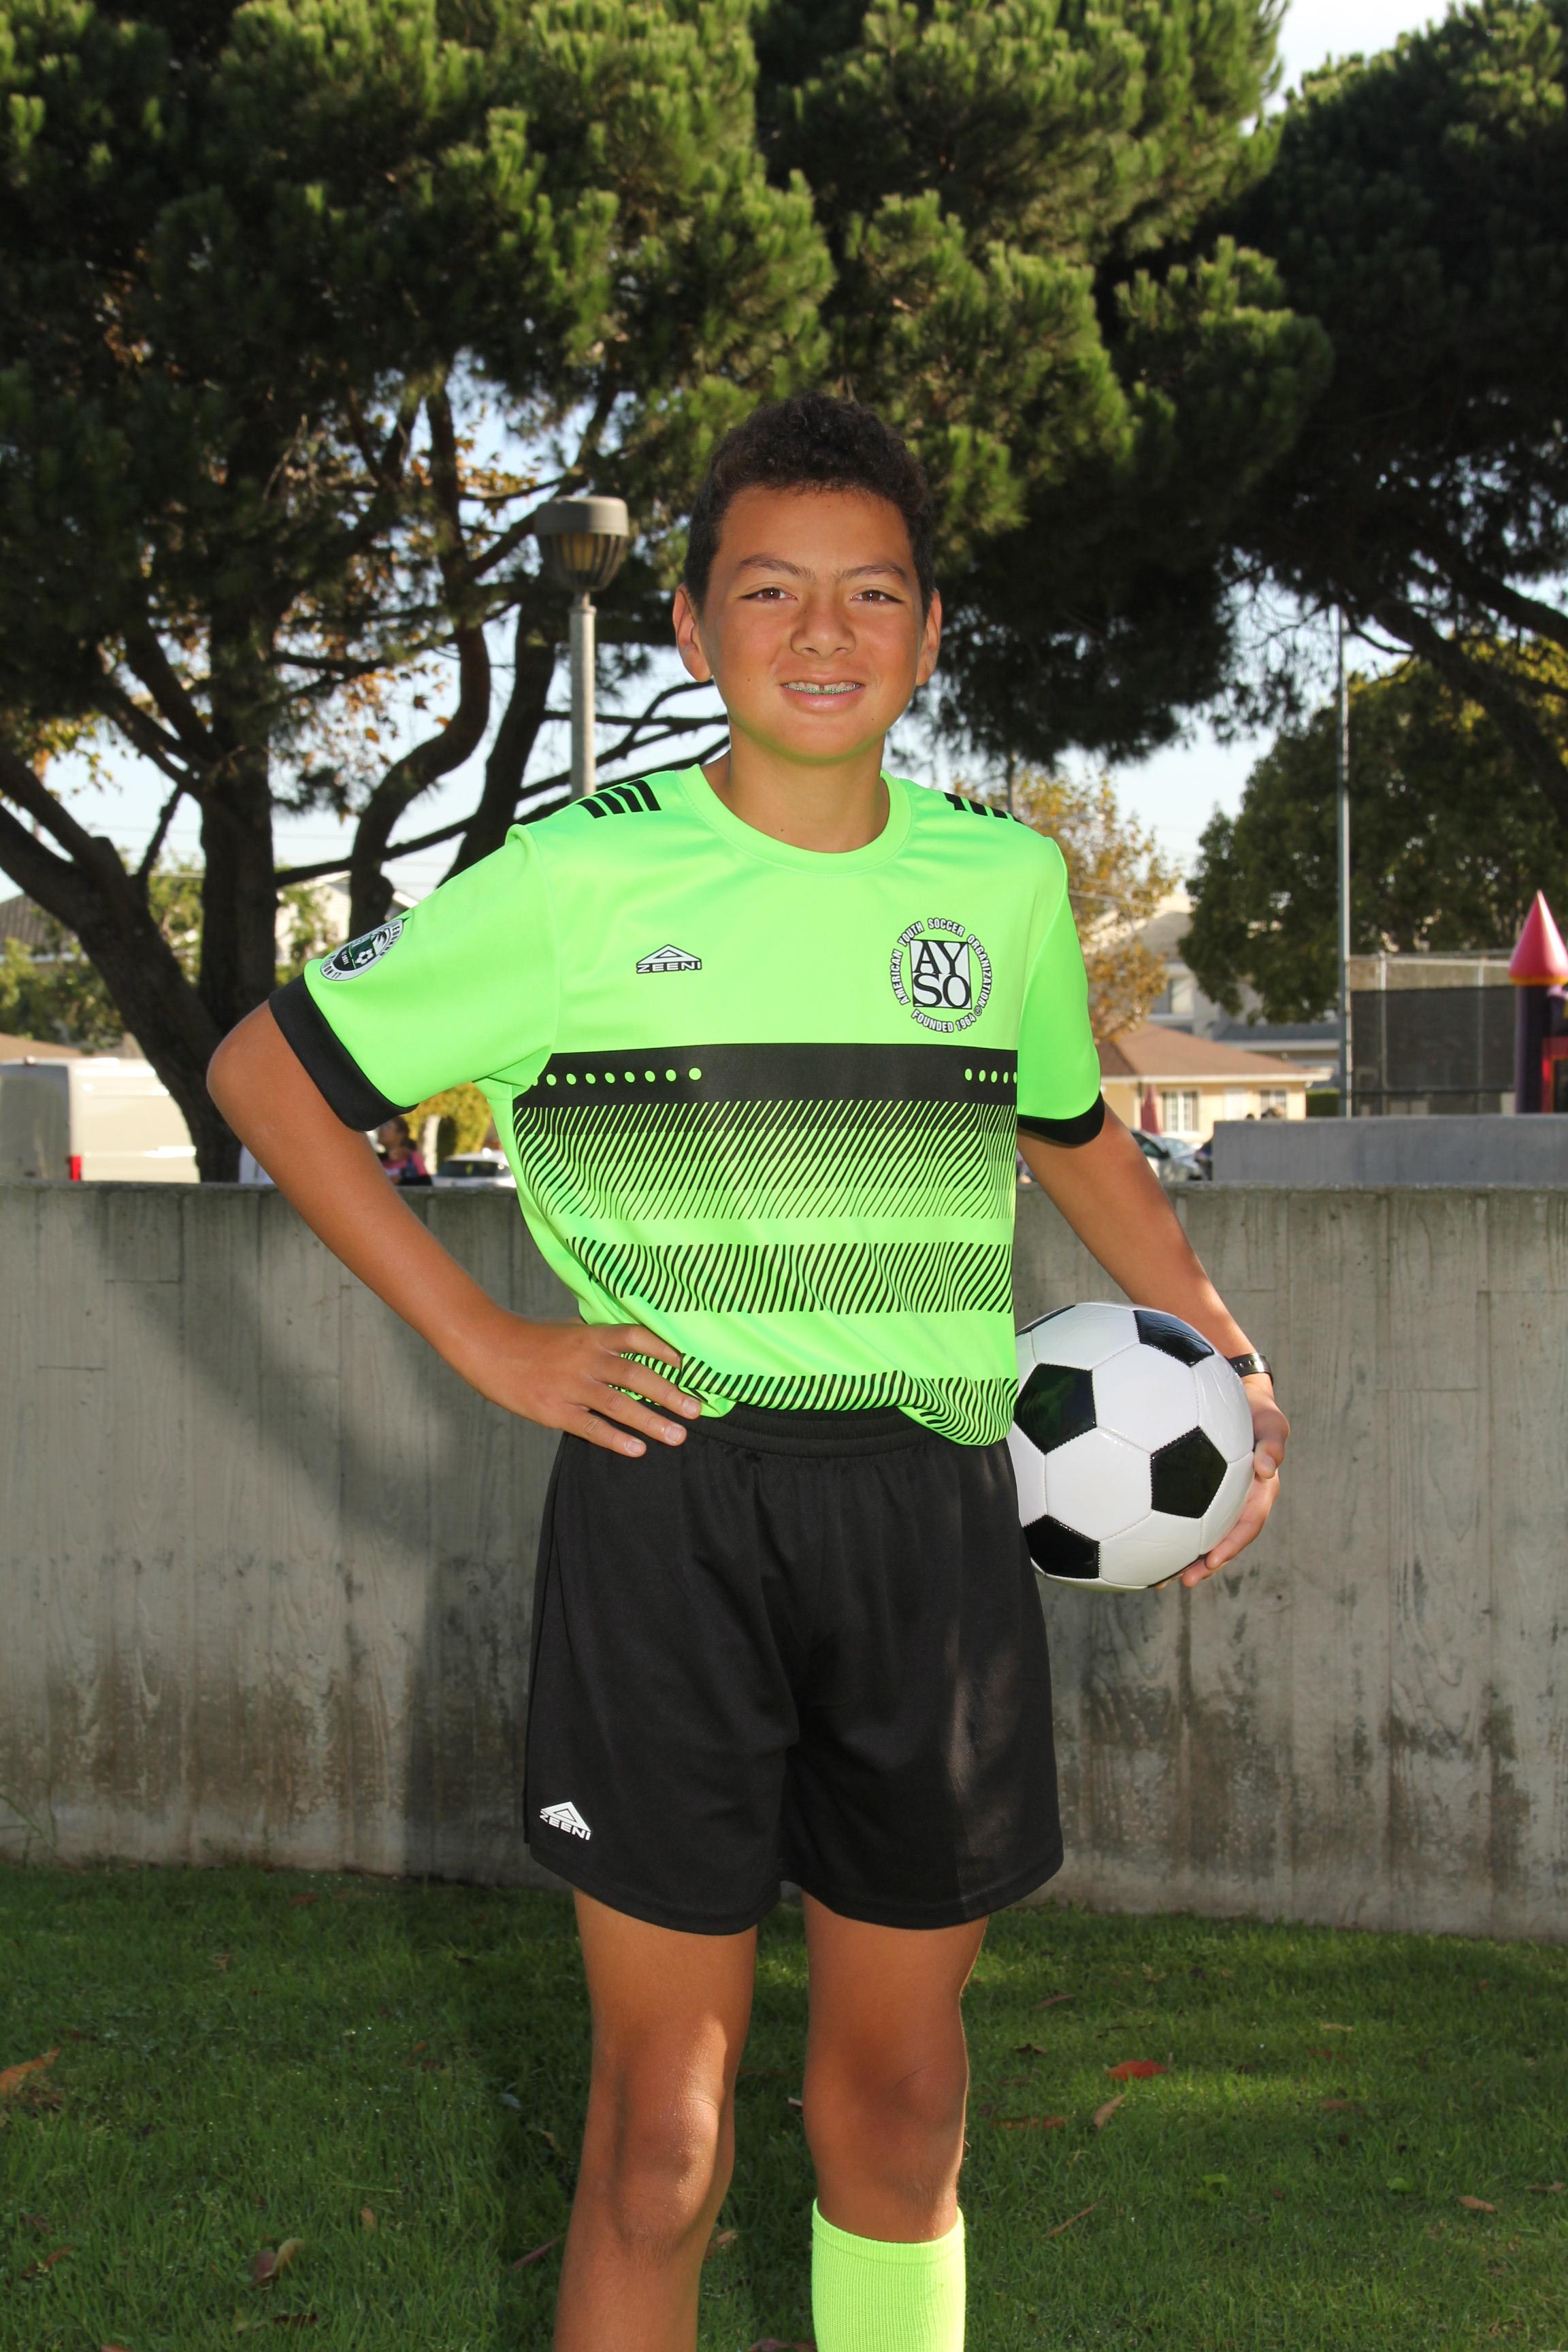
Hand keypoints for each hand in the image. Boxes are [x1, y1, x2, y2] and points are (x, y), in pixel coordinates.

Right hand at [449, 1311, 701, 1456]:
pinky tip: (637, 1449)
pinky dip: (615, 1439)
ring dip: (651, 1421)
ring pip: (619, 1405)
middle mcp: (586, 1359)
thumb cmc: (532, 1338)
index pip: (636, 1338)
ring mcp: (570, 1386)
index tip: (688, 1366)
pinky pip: (590, 1427)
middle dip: (669, 1393)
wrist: (487, 1347)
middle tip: (696, 1410)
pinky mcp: (554, 1411)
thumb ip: (600, 1338)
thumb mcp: (569, 1328)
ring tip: (678, 1435)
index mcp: (591, 1336)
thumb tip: (635, 1343)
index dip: (663, 1350)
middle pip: (636, 1375)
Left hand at [1169, 1378, 1288, 1589]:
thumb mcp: (1271, 1421)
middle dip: (1206, 1563)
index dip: (1232, 1544)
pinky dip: (1169, 1530)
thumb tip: (1268, 1469)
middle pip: (1223, 1539)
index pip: (1247, 1525)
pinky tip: (1143, 1540)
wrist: (1237, 1398)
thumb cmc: (1255, 1409)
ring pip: (1202, 1534)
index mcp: (1258, 1494)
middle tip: (1185, 1581)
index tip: (1213, 1560)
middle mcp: (1238, 1502)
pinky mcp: (1197, 1493)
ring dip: (1186, 1557)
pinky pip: (1183, 1515)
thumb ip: (1273, 1442)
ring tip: (1161, 1578)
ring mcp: (1218, 1500)